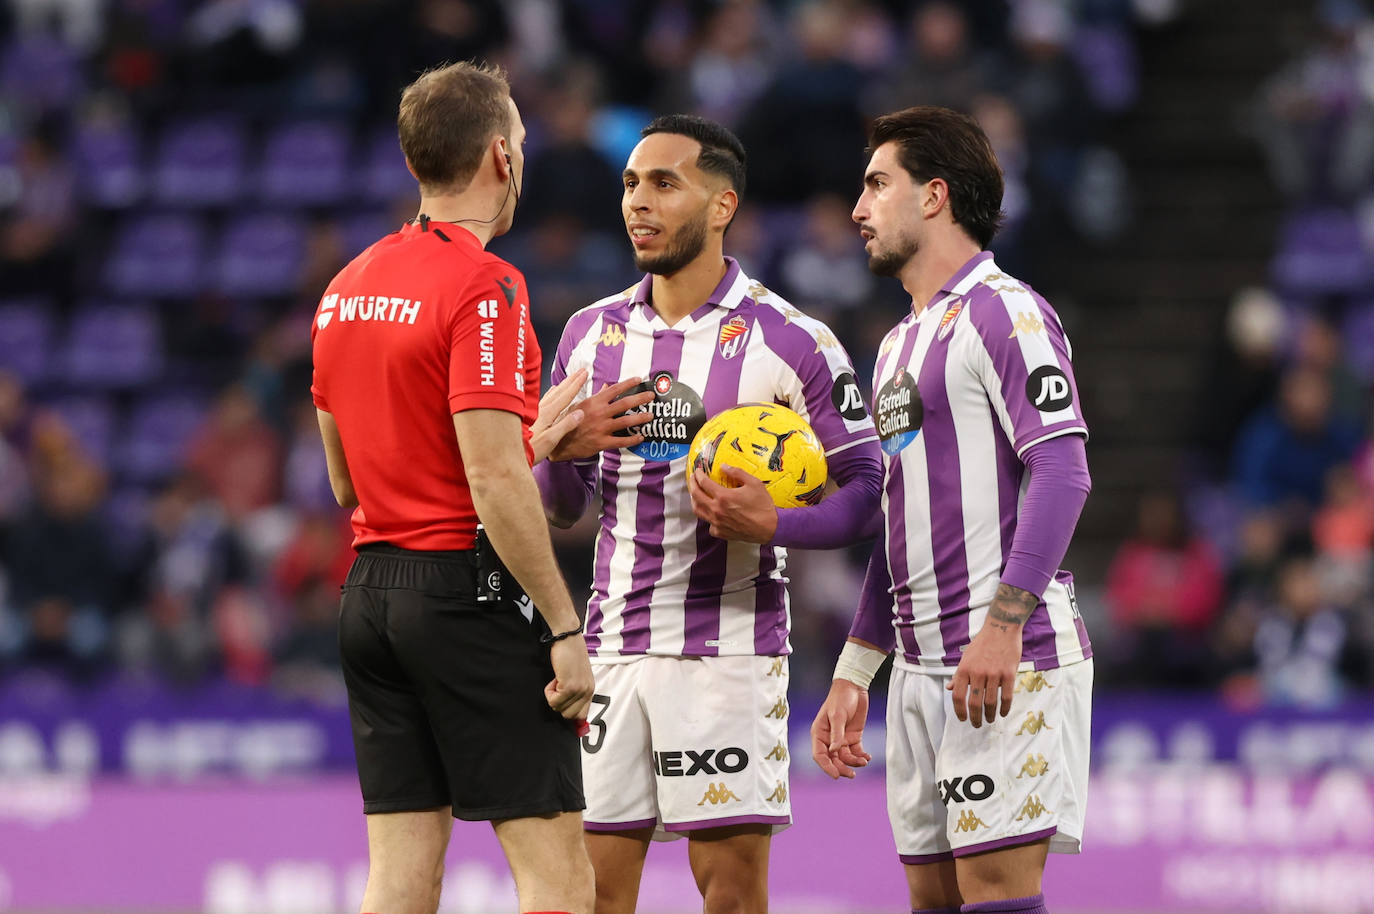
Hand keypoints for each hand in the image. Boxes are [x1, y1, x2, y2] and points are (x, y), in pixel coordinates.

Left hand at [531, 369, 588, 463]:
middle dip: (571, 380)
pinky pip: (546, 398)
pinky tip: (552, 391)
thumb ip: (566, 425)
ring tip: (570, 378)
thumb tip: (580, 413)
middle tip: (581, 371)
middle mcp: (542, 409)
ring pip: (553, 393)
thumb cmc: (530, 449)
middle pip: (560, 390)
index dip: (576, 384)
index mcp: (548, 414)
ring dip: (563, 384)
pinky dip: (552, 392)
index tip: (584, 374)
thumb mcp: (551, 440)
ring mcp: (536, 411)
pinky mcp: (532, 415)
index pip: (566, 395)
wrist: (508, 451)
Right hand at [545, 634, 594, 720]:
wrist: (566, 637)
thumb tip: (567, 711)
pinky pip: (553, 701)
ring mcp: (580, 689)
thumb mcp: (577, 675)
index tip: (562, 707)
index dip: (570, 714)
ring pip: (559, 709)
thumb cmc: (568, 653)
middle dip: (559, 704)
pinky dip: (549, 691)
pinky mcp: (569, 686)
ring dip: (553, 696)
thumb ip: (576, 691)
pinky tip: (554, 677)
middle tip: (558, 687)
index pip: (582, 715)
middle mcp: (588, 691)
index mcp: (590, 689)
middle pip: (570, 716)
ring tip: (557, 679)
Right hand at [548, 377, 654, 460]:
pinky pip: (621, 441)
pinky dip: (632, 439)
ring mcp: (601, 428)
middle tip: (652, 396)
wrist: (557, 441)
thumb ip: (595, 396)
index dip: (628, 383)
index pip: (614, 389)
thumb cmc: (567, 420)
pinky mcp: (602, 442)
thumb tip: (606, 387)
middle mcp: (599, 414)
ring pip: (626, 422)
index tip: (639, 379)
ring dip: (640, 418)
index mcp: (593, 402)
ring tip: (651, 415)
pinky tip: (641, 437)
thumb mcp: (578, 404)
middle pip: (624, 404)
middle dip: (640, 398)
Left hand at [688, 465, 778, 542]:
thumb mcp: (753, 483)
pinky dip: (707, 517)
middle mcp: (717, 510)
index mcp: (723, 496)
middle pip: (696, 496)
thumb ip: (737, 473)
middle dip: (692, 485)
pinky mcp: (721, 532)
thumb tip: (724, 466)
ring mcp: (717, 523)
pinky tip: (711, 513)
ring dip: (694, 501)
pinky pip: (709, 524)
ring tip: (695, 494)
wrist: (770, 527)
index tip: (697, 471)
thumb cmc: (763, 506)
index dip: (698, 475)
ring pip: (698, 511)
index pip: (704, 483)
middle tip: (692, 479)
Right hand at [810, 679, 871, 778]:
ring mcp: (841, 739)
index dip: (826, 767)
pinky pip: (856, 752)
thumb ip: (837, 734)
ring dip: (854, 763)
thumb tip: (834, 751)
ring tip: (863, 761)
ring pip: (845, 758)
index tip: (836, 775)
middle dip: (842, 768)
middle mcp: (829, 739)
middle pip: (833, 760)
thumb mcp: (837, 715)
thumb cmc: (840, 698)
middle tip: (852, 774)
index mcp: (819, 733)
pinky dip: (861, 756)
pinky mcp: (853, 737)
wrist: (854, 686)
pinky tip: (867, 757)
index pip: (819, 755)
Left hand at [948, 583, 1037, 726]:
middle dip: (975, 718)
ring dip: (990, 715)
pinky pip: (1007, 696)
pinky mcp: (1009, 673)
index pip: (957, 695)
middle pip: (974, 703)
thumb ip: (958, 675)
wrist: (1001, 627)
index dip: (959, 711)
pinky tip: (1003, 713)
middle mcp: (977, 672)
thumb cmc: (982, 643)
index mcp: (964, 669)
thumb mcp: (966, 657)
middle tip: (977, 725)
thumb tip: (949, 689)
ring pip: (991, 702)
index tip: (963, 719)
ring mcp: (994, 674)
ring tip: (990, 720)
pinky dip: (1004, 708)